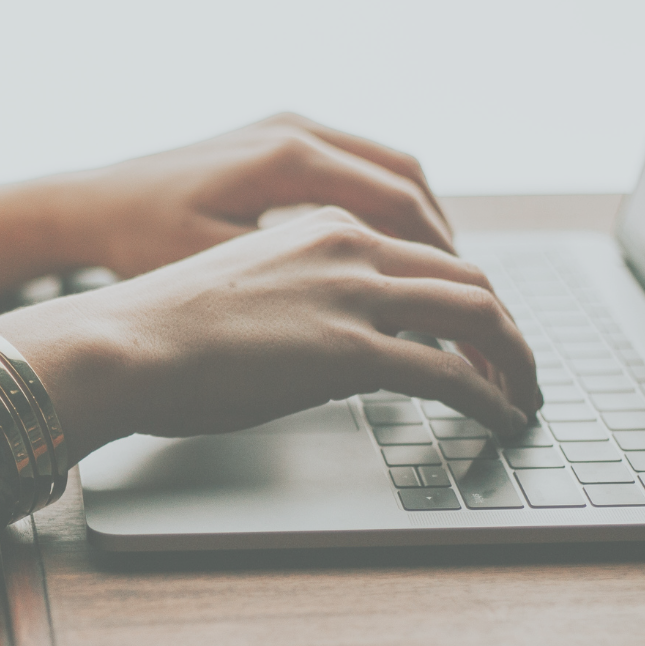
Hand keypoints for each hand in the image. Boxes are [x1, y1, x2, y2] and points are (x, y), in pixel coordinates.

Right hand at [0, 207, 538, 461]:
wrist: (120, 343)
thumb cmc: (158, 331)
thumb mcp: (242, 293)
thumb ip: (299, 303)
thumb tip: (325, 350)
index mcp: (321, 227)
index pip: (423, 252)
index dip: (465, 295)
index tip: (478, 331)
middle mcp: (348, 246)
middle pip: (466, 276)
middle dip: (505, 327)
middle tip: (519, 367)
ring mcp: (353, 295)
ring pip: (476, 314)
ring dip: (514, 359)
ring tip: (524, 396)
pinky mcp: (351, 350)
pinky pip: (451, 373)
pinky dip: (490, 396)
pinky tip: (501, 418)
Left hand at [54, 112, 453, 277]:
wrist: (88, 204)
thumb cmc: (140, 242)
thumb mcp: (219, 270)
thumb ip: (299, 286)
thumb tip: (375, 319)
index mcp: (288, 159)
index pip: (399, 205)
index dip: (440, 259)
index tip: (464, 304)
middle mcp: (296, 130)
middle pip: (406, 181)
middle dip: (444, 242)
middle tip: (469, 297)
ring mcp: (287, 127)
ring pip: (388, 168)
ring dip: (420, 221)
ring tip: (441, 278)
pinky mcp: (276, 137)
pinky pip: (356, 165)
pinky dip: (386, 205)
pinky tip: (389, 251)